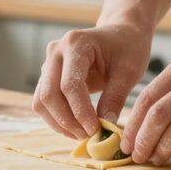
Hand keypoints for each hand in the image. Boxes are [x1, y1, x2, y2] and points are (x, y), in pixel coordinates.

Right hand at [33, 23, 152, 138]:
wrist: (121, 33)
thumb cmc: (128, 48)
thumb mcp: (129, 71)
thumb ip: (115, 97)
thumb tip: (105, 127)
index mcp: (76, 43)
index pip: (70, 84)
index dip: (80, 111)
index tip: (95, 130)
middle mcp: (55, 51)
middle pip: (49, 94)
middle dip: (67, 120)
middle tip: (88, 135)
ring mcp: (48, 63)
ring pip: (41, 101)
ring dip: (59, 123)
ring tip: (83, 134)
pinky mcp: (48, 75)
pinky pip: (44, 101)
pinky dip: (57, 118)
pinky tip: (76, 127)